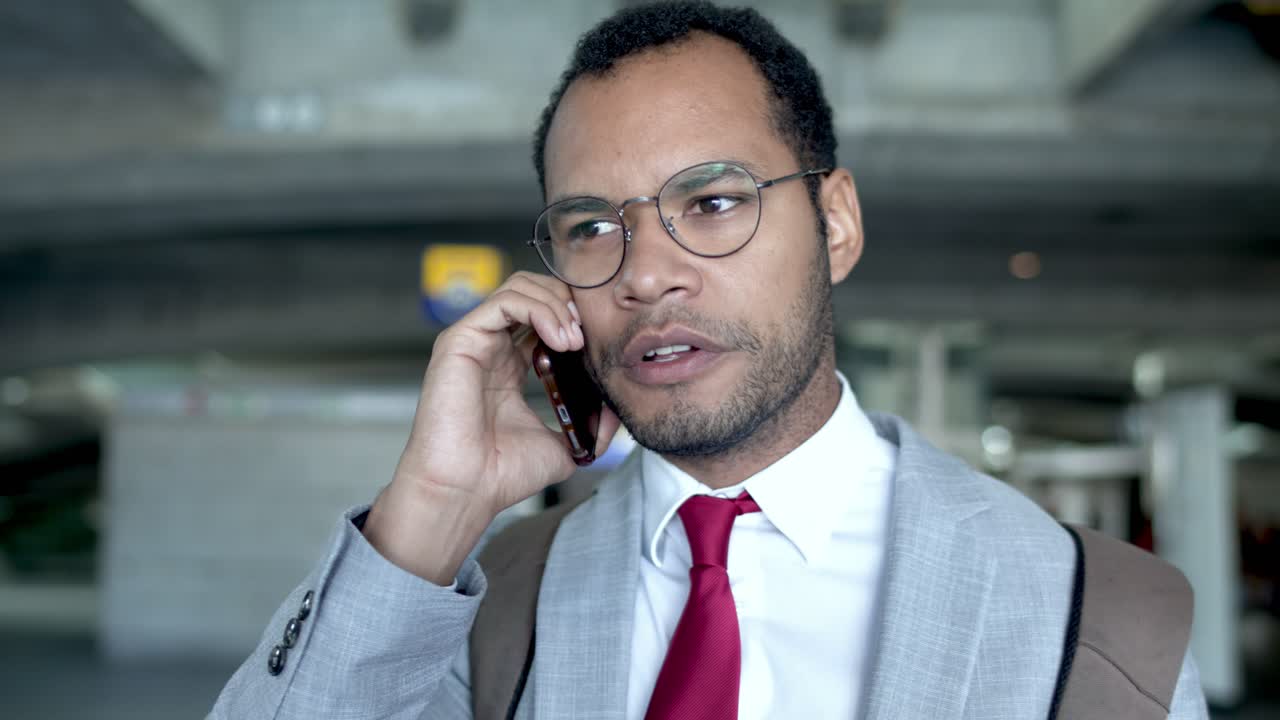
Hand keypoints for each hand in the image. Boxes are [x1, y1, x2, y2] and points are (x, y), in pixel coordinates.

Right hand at [362, 272, 620, 582]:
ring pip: (519, 288)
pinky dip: (539, 310)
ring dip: (556, 306)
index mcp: (509, 365)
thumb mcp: (563, 444)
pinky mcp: (459, 340)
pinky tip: (559, 338)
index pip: (544, 316)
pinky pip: (504, 301)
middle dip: (567, 304)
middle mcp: (489, 347)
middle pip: (532, 291)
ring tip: (575, 340)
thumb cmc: (500, 474)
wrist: (466, 491)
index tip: (597, 343)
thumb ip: (591, 424)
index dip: (574, 319)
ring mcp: (472, 341)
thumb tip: (617, 408)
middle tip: (588, 337)